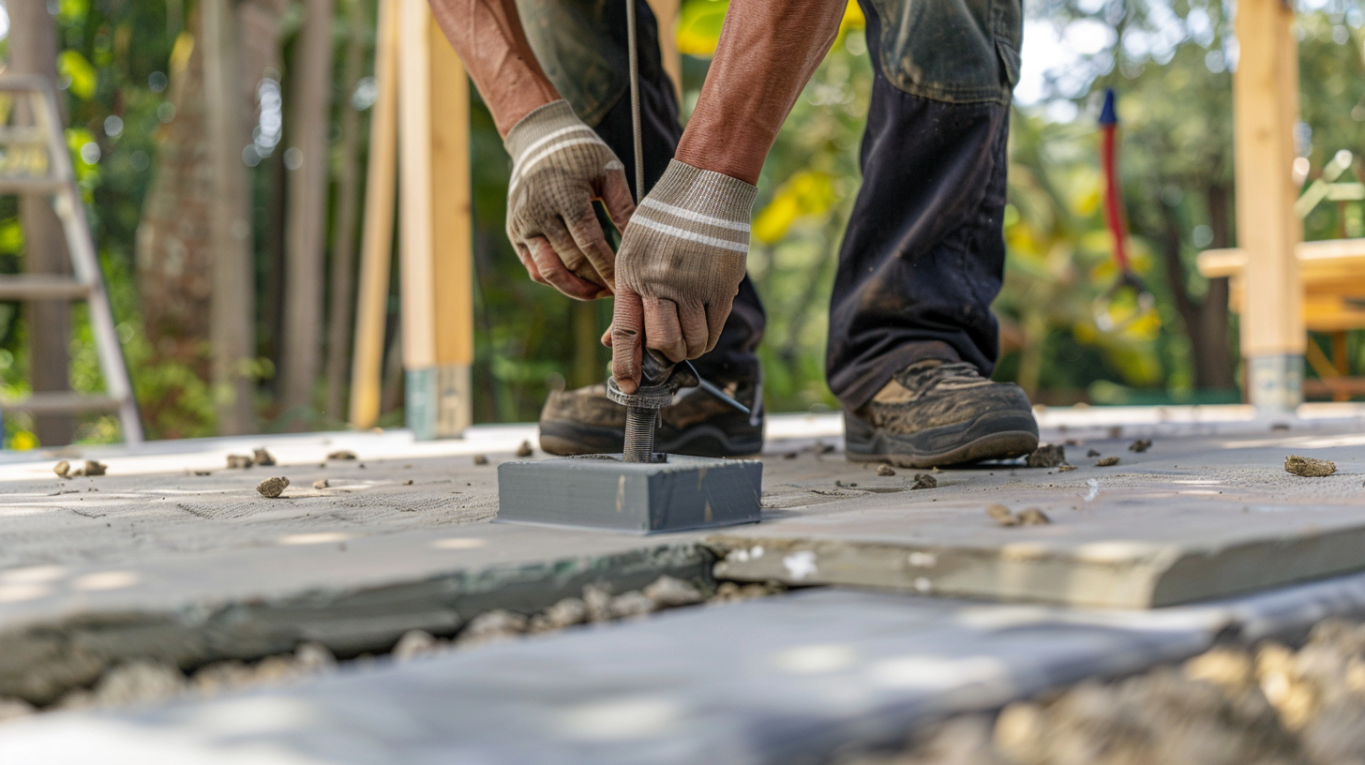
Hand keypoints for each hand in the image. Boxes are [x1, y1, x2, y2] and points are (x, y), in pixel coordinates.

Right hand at [504, 100, 634, 299]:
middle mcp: (540, 214)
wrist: (539, 138)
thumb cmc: (581, 152)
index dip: (609, 270)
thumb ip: (624, 207)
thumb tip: (641, 242)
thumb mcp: (608, 171)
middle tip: (618, 292)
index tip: (627, 286)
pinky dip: (555, 279)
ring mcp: (523, 225)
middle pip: (571, 263)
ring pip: (548, 272)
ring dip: (574, 289)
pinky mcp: (515, 232)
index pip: (591, 246)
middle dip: (597, 282)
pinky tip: (577, 281)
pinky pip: (534, 267)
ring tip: (597, 292)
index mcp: (565, 198)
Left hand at [611, 160, 756, 392]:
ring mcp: (692, 283)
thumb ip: (627, 296)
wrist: (706, 185)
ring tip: (688, 334)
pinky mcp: (721, 284)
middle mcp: (660, 280)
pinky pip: (714, 329)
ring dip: (689, 348)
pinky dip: (708, 336)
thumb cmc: (665, 219)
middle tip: (668, 349)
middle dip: (665, 356)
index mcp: (631, 272)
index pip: (625, 330)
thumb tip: (612, 340)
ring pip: (691, 342)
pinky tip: (703, 324)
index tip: (628, 387)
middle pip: (662, 344)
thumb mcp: (633, 250)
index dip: (626, 364)